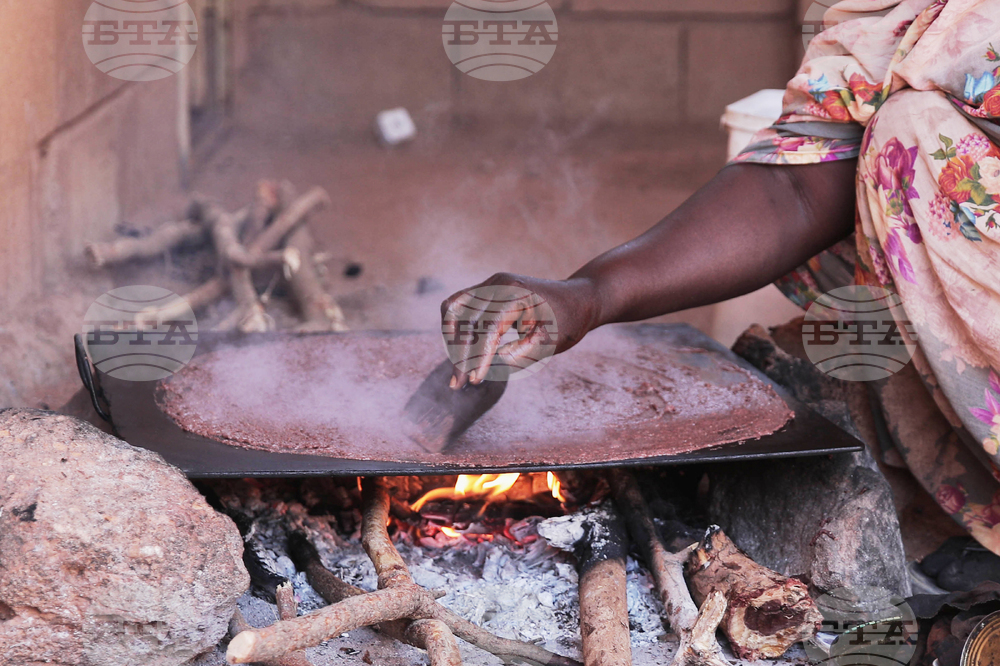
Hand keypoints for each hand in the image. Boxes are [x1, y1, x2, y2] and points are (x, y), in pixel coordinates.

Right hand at [440, 273, 598, 387]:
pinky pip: (459, 305)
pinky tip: (460, 352)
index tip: (474, 381)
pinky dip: (455, 328)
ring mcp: (490, 283)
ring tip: (459, 369)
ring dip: (452, 339)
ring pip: (453, 308)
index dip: (478, 356)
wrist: (576, 300)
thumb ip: (517, 356)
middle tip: (458, 384)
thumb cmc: (566, 324)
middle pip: (464, 318)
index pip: (488, 327)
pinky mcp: (486, 289)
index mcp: (517, 294)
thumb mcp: (547, 345)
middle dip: (459, 353)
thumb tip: (484, 366)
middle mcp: (498, 283)